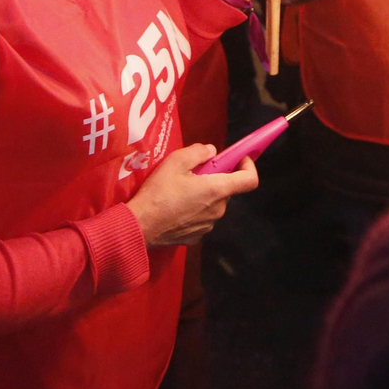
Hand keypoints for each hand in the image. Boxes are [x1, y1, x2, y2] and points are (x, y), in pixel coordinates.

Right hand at [127, 144, 258, 246]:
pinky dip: (195, 211)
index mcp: (217, 190)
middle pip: (226, 190)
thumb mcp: (175, 162)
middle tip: (195, 173)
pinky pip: (202, 219)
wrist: (139, 226)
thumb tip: (211, 152)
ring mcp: (208, 226)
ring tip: (180, 191)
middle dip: (216, 179)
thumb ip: (198, 152)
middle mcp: (218, 210)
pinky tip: (175, 208)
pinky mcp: (196, 237)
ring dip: (204, 195)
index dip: (248, 166)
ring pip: (213, 204)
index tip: (239, 158)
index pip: (250, 180)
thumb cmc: (158, 192)